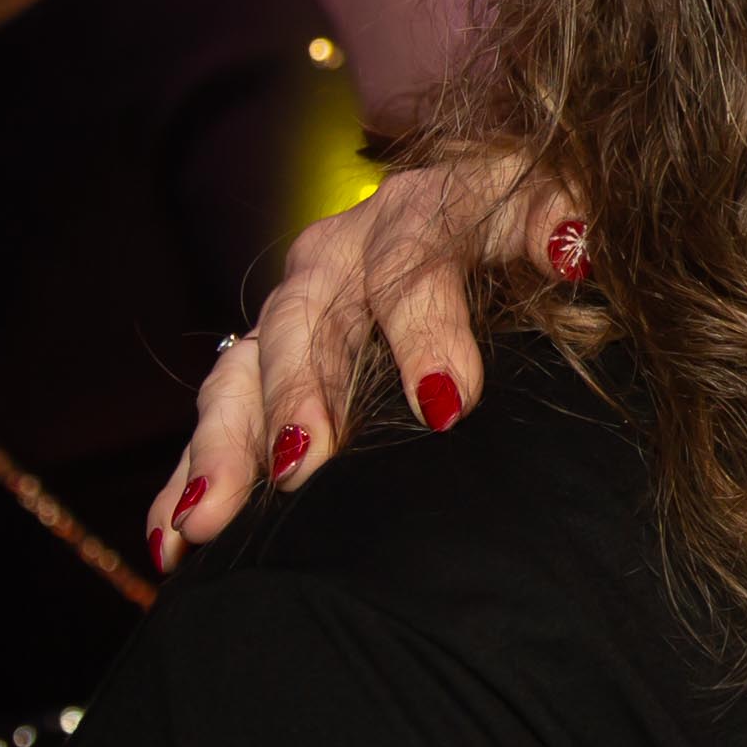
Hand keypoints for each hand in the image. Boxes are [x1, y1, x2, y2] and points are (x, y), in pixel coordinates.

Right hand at [145, 144, 578, 566]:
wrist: (490, 213)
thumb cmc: (538, 221)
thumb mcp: (560, 203)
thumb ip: (560, 219)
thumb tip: (574, 245)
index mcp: (421, 210)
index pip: (414, 258)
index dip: (426, 329)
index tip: (446, 407)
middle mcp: (343, 254)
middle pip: (307, 318)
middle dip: (300, 395)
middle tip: (302, 466)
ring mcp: (298, 309)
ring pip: (244, 370)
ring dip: (224, 444)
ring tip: (209, 518)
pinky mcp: (270, 361)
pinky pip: (220, 417)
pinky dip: (190, 476)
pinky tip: (172, 543)